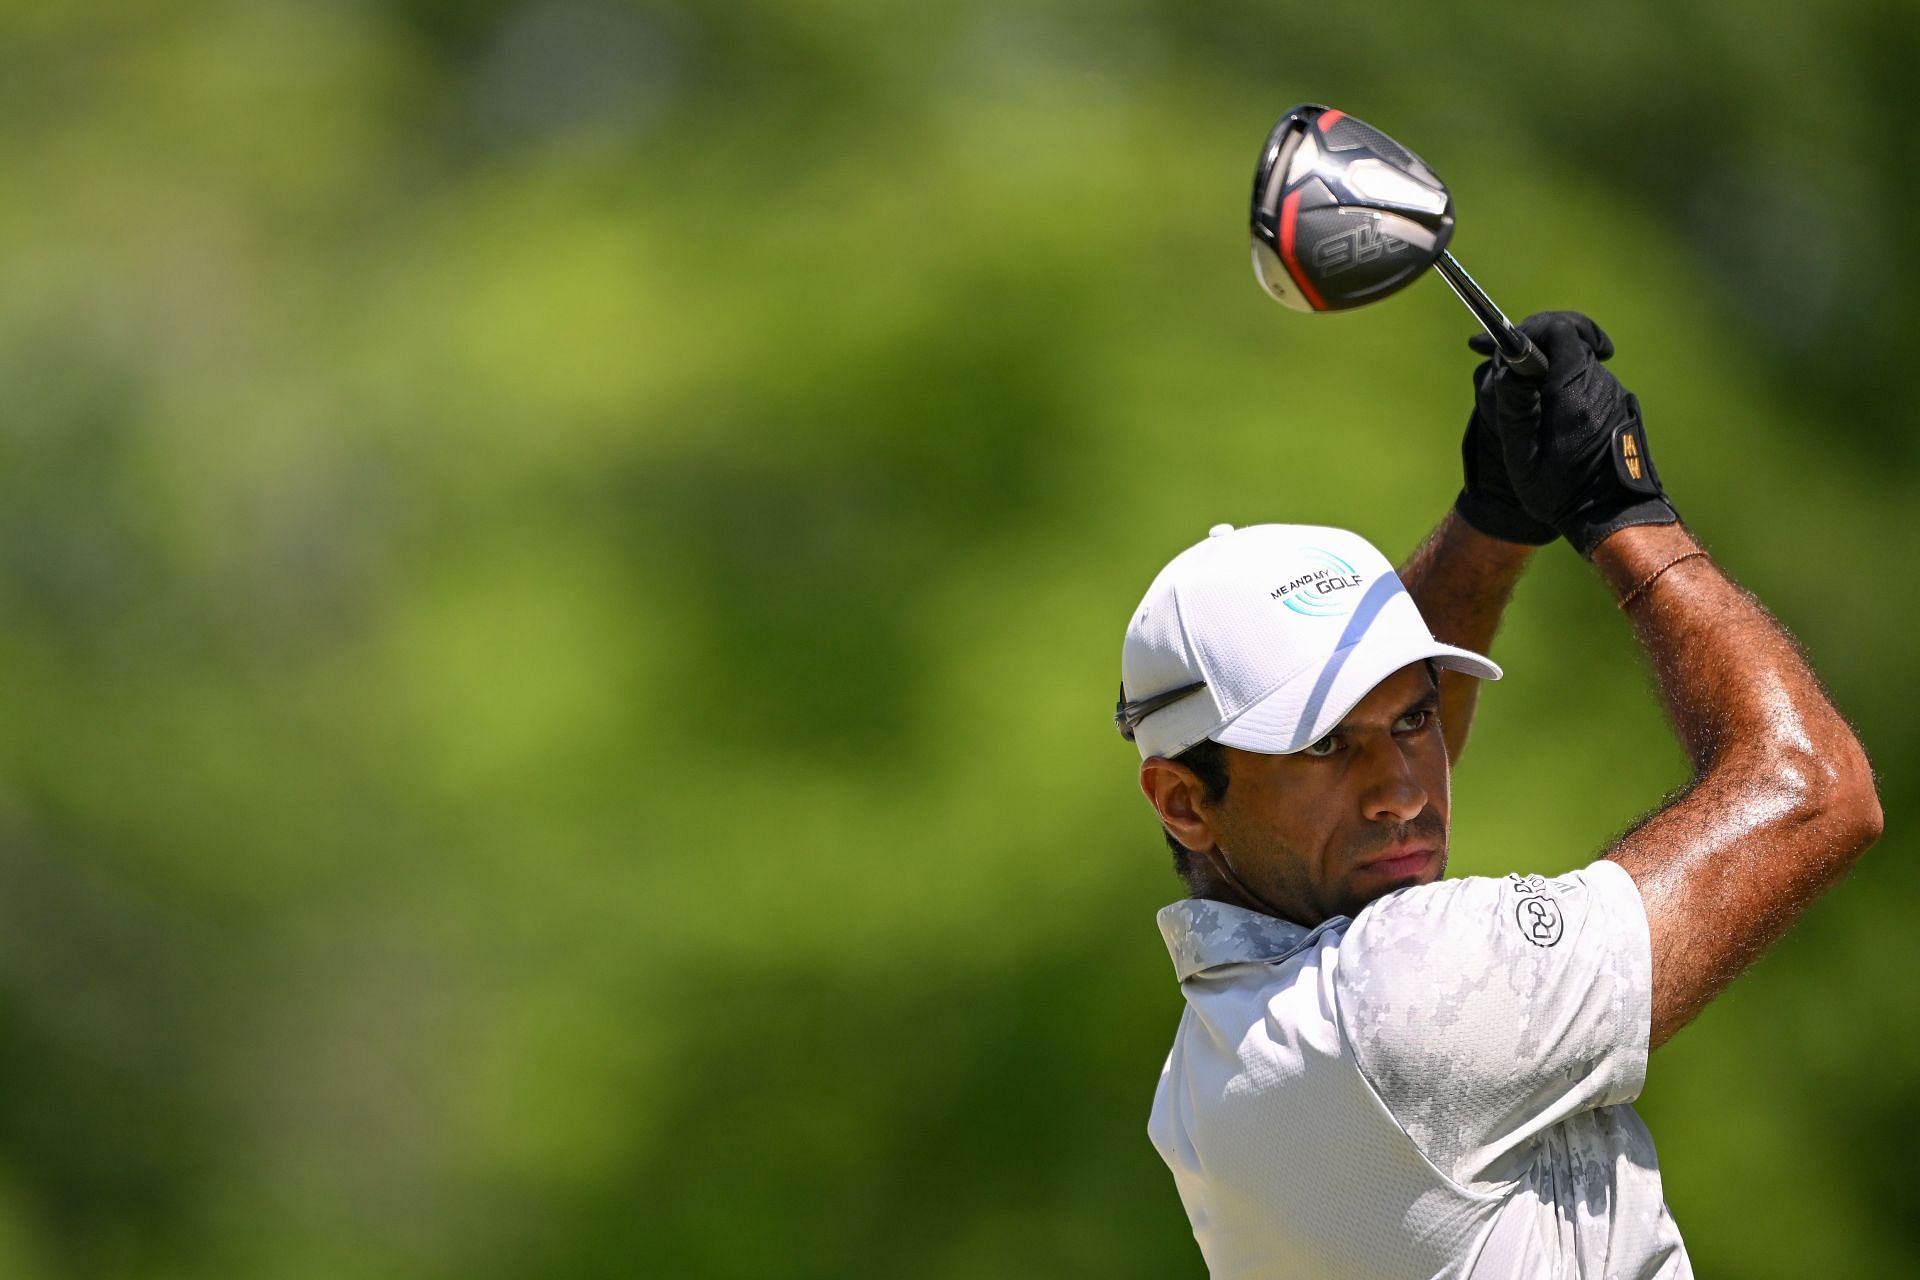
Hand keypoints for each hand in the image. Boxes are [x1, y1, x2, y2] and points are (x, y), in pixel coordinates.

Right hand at [1470, 312, 1677, 556]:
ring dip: (1547, 368)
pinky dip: (1562, 383)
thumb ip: (1514, 408)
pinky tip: (1548, 412)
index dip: (1530, 328)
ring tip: (1523, 399)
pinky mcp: (1619, 403)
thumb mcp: (1524, 458)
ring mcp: (1614, 392)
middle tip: (1503, 363)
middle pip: (1566, 339)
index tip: (1503, 342)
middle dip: (1533, 346)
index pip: (1560, 329)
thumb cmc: (1564, 494)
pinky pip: (1585, 379)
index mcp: (1574, 393)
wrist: (1617, 516)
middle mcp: (1600, 385)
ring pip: (1575, 359)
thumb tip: (1508, 365)